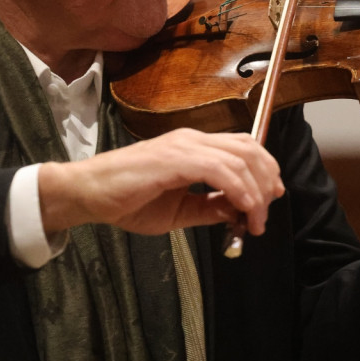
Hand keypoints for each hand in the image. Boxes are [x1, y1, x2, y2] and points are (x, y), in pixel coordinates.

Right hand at [35, 128, 284, 235]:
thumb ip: (210, 207)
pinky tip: (241, 210)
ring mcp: (184, 145)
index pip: (243, 146)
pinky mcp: (174, 158)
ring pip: (240, 159)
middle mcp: (192, 139)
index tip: (270, 199)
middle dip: (266, 182)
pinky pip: (220, 170)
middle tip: (264, 214)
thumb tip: (238, 212)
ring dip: (255, 193)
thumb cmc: (127, 200)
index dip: (264, 170)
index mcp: (194, 146)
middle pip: (250, 149)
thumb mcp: (180, 209)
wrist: (89, 194)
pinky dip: (238, 190)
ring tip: (253, 221)